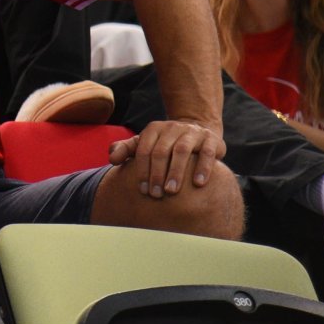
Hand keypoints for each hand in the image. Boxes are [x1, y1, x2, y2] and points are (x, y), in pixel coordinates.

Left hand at [108, 117, 225, 197]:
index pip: (143, 150)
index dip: (141, 170)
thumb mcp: (146, 143)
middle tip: (156, 195)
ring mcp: (192, 132)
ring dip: (176, 172)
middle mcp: (172, 128)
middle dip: (156, 174)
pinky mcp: (211, 139)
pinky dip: (202, 168)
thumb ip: (127, 149)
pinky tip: (198, 184)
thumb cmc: (166, 143)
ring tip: (171, 192)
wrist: (198, 131)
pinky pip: (207, 153)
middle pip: (161, 151)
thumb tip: (112, 159)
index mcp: (153, 129)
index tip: (143, 190)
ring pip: (182, 151)